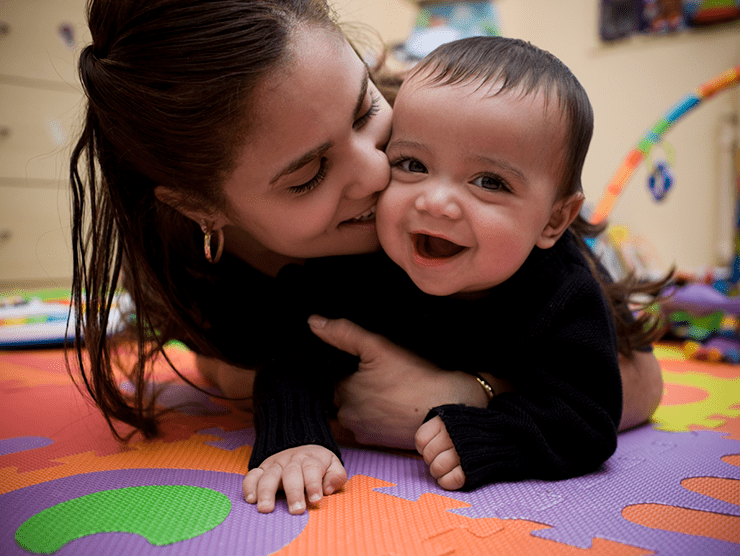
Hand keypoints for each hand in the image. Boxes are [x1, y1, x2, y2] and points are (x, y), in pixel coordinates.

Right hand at [242, 445, 345, 513]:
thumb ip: (336, 476)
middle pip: (291, 474)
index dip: (313, 484)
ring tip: (266, 508)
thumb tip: (328, 488)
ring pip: (269, 475)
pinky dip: (249, 486)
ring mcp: (275, 465)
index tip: (316, 500)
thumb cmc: (318, 464)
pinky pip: (252, 475)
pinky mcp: (262, 469)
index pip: (311, 470)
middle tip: (296, 510)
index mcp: (310, 460)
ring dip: (266, 492)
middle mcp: (291, 461)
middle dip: (293, 492)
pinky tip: (251, 500)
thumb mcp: (333, 465)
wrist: (300, 445)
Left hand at [308, 315, 483, 449]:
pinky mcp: (382, 442)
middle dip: (359, 384)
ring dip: (369, 400)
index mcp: (342, 393)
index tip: (369, 362)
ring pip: (359, 409)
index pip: (335, 376)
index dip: (351, 366)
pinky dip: (381, 414)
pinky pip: (373, 424)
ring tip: (391, 387)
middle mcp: (348, 417)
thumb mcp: (378, 346)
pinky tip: (397, 403)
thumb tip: (313, 322)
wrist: (447, 408)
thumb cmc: (414, 377)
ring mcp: (365, 432)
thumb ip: (344, 333)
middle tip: (383, 373)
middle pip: (345, 394)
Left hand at [415, 416, 465, 489]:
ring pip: (437, 468)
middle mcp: (451, 435)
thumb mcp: (453, 417)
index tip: (430, 448)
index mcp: (444, 421)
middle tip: (439, 460)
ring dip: (437, 472)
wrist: (503, 433)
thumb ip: (437, 427)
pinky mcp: (470, 469)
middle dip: (431, 461)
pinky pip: (450, 480)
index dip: (423, 447)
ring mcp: (460, 452)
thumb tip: (422, 447)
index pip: (420, 440)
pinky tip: (448, 478)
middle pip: (428, 455)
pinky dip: (446, 482)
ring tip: (444, 469)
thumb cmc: (472, 427)